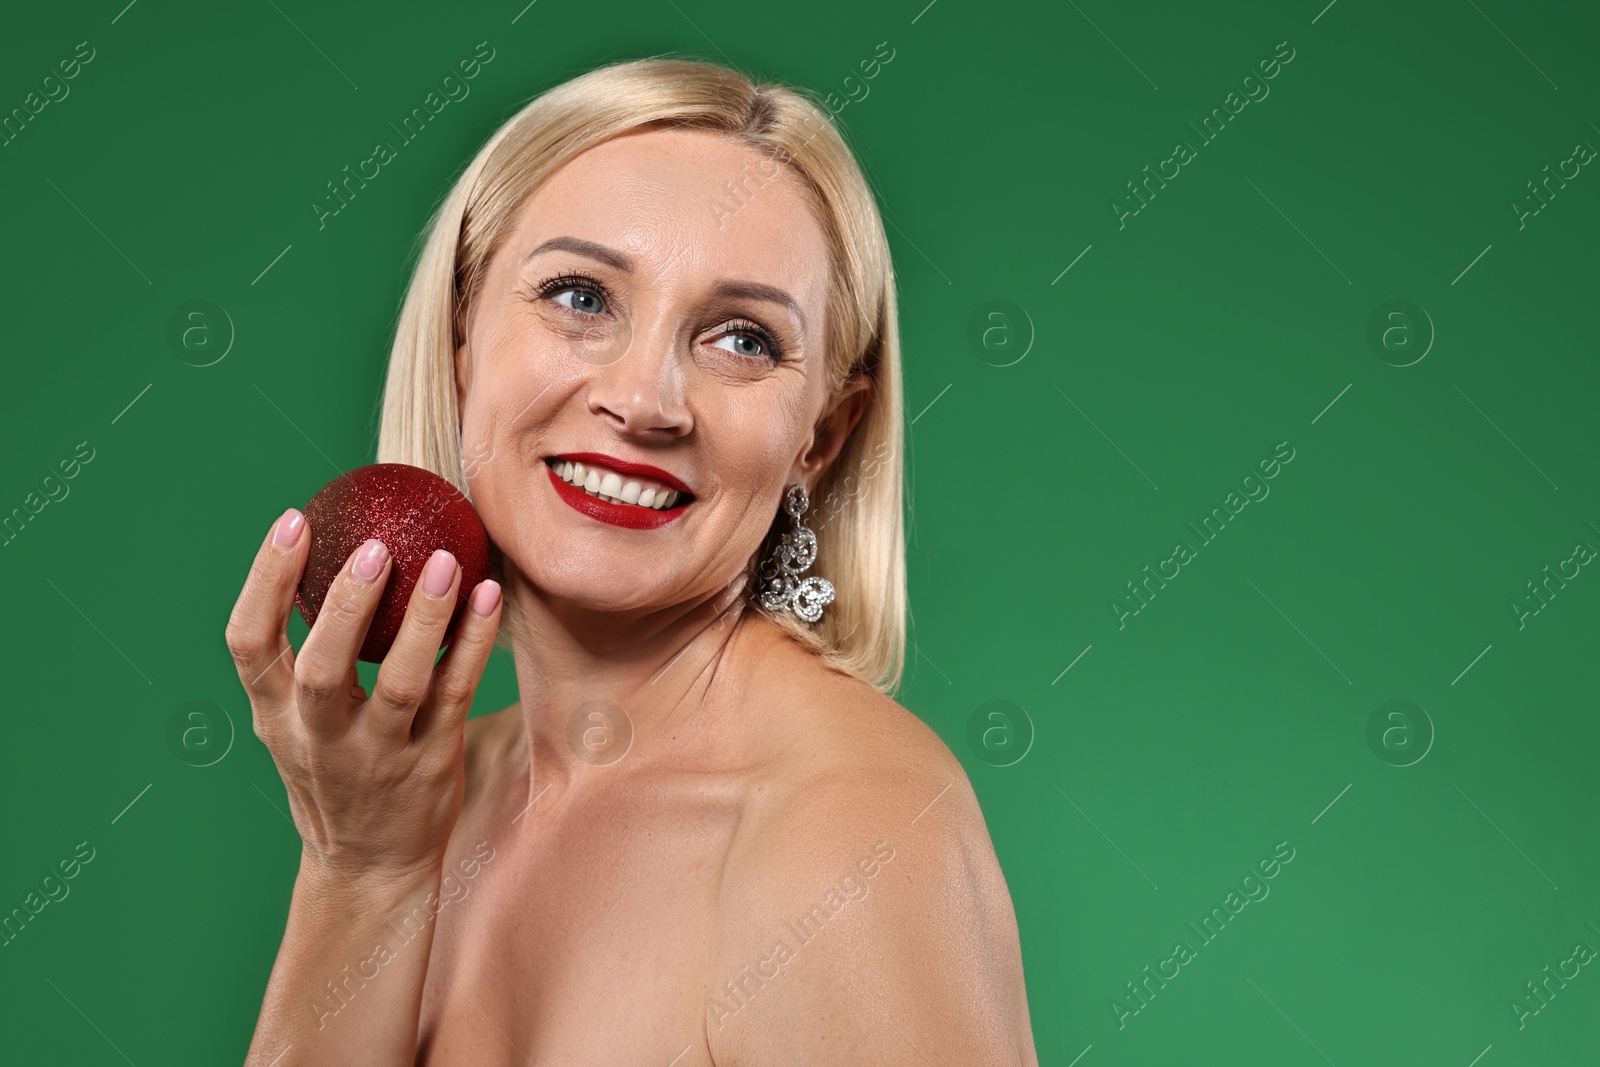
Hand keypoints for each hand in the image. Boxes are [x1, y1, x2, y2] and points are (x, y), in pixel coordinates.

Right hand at [226, 507, 502, 886]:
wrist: (368, 868)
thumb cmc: (334, 773)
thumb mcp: (296, 724)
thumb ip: (301, 659)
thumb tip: (336, 555)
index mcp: (276, 716)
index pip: (249, 643)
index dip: (265, 581)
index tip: (294, 522)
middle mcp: (319, 737)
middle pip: (320, 667)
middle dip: (346, 607)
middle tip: (374, 547)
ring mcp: (378, 755)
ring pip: (400, 685)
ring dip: (424, 622)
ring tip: (447, 562)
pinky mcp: (431, 765)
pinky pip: (455, 696)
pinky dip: (473, 645)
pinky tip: (488, 597)